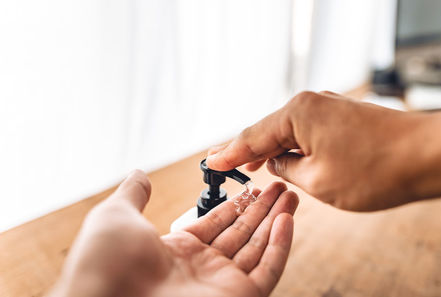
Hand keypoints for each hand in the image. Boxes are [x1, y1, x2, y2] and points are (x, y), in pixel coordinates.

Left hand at [49, 170, 298, 296]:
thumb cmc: (104, 264)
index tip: (254, 187)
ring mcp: (221, 283)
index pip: (218, 223)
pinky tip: (286, 220)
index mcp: (178, 249)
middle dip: (262, 209)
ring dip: (276, 221)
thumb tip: (139, 173)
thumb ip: (134, 194)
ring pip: (258, 248)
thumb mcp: (116, 217)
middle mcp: (202, 267)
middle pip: (242, 233)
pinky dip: (280, 246)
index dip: (237, 204)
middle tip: (280, 186)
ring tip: (290, 196)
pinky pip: (267, 271)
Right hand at [207, 91, 428, 210]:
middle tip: (221, 160)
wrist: (428, 155)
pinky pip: (309, 130)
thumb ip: (288, 169)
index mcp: (298, 114)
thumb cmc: (375, 170)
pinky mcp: (344, 116)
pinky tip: (285, 155)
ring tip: (248, 162)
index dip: (230, 154)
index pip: (253, 137)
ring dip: (271, 147)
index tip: (211, 163)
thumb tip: (278, 162)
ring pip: (289, 130)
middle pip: (269, 129)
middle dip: (246, 148)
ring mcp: (330, 107)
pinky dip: (294, 144)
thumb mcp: (317, 180)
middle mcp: (312, 103)